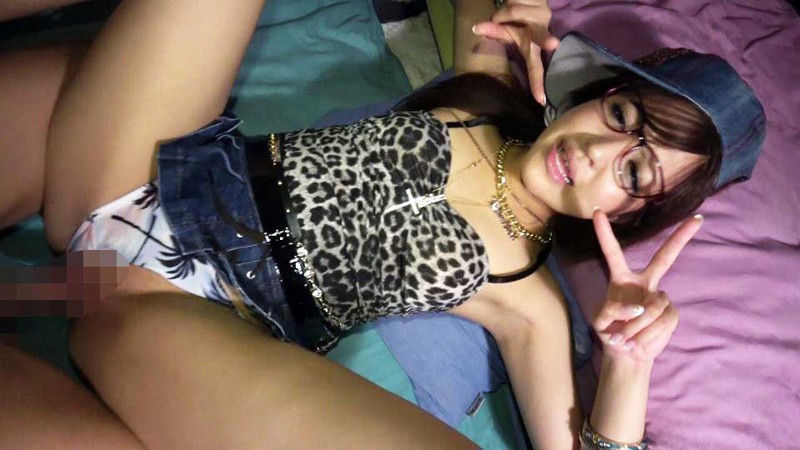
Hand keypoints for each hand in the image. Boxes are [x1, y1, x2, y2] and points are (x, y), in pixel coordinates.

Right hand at [471, 0, 559, 104]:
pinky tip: (508, 5)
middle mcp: (541, 30)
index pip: (535, 67)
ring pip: (514, 13)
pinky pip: (513, 5)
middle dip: (545, 40)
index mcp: (533, 45)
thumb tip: (476, 29)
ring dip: (500, 14)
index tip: (541, 100)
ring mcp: (542, 15)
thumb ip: (493, 31)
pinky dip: (503, 7)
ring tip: (498, 15)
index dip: (537, 83)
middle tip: (554, 44)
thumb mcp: (503, 29)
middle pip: (540, 36)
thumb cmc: (514, 18)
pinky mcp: (540, 2)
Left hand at [590, 208, 702, 362]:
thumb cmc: (610, 333)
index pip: (613, 252)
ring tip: (626, 340)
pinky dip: (648, 333)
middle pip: (664, 257)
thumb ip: (613, 310)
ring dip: (638, 327)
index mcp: (620, 278)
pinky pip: (662, 320)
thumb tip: (638, 307)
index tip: (596, 211)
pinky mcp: (672, 313)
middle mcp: (644, 282)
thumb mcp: (601, 322)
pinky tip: (639, 341)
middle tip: (698, 220)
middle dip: (681, 238)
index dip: (604, 233)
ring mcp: (660, 297)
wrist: (627, 353)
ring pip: (654, 307)